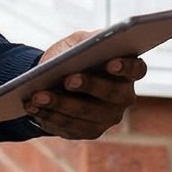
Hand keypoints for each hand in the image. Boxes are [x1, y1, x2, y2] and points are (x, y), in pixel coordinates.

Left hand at [23, 30, 146, 138]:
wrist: (55, 78)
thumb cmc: (72, 56)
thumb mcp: (78, 41)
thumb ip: (87, 40)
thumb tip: (90, 44)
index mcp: (127, 71)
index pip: (137, 69)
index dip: (127, 67)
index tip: (110, 62)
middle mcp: (123, 97)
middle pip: (112, 94)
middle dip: (89, 86)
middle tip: (68, 80)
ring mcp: (107, 117)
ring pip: (85, 113)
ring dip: (60, 104)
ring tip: (37, 96)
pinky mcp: (89, 131)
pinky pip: (70, 127)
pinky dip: (50, 116)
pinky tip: (34, 108)